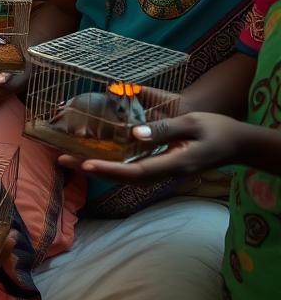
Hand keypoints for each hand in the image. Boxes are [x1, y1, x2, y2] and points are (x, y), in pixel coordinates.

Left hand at [56, 112, 242, 183]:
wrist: (237, 144)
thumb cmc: (217, 129)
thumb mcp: (193, 122)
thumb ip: (164, 127)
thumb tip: (134, 132)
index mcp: (174, 163)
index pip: (135, 171)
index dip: (109, 169)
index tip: (85, 163)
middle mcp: (164, 173)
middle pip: (122, 177)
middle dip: (92, 169)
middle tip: (62, 159)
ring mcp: (162, 173)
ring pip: (124, 176)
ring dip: (98, 168)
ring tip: (70, 158)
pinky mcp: (160, 168)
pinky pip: (131, 170)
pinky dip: (111, 165)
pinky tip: (94, 156)